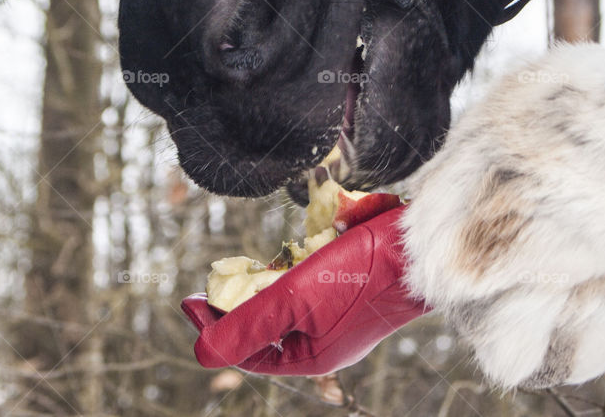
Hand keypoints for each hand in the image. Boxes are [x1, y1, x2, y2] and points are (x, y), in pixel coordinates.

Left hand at [181, 206, 429, 375]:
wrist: (418, 247)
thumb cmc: (359, 275)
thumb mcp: (296, 299)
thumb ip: (249, 325)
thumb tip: (201, 355)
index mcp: (314, 357)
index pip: (249, 351)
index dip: (214, 328)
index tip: (186, 300)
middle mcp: (326, 341)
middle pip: (268, 329)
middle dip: (238, 306)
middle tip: (211, 284)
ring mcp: (340, 315)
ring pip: (289, 305)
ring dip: (265, 287)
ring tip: (243, 270)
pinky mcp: (351, 287)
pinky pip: (313, 285)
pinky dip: (295, 271)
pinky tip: (287, 256)